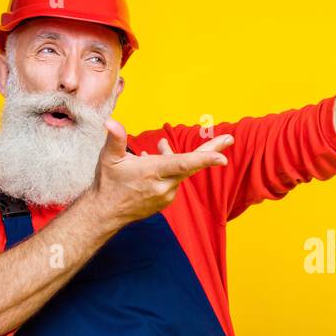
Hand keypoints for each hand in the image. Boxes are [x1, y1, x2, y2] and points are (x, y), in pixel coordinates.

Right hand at [88, 118, 233, 227]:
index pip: (184, 164)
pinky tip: (154, 161)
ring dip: (174, 157)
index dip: (204, 159)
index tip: (222, 157)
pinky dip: (170, 168)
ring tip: (161, 145)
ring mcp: (167, 195)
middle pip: (192, 166)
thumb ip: (115, 139)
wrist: (106, 213)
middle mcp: (164, 185)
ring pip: (180, 171)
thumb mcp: (108, 158)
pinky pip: (174, 180)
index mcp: (153, 172)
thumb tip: (111, 122)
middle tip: (229, 138)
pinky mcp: (166, 200)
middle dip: (211, 151)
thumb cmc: (107, 183)